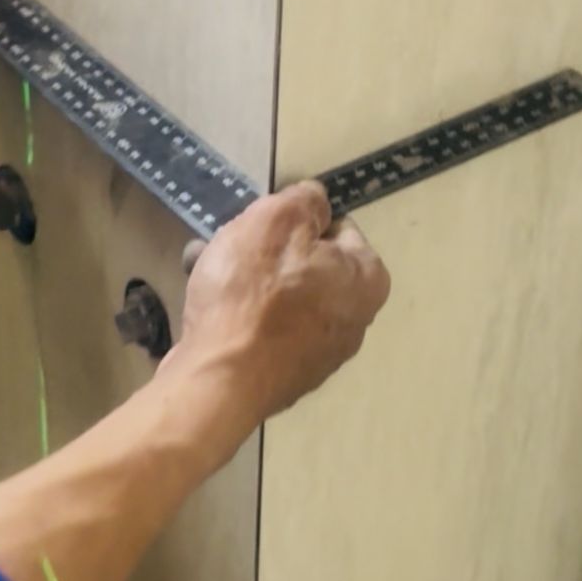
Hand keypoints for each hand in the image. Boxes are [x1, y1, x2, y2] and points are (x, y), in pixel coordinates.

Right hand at [160, 181, 389, 471]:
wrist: (219, 380)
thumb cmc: (252, 293)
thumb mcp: (277, 219)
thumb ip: (304, 200)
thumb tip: (314, 201)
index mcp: (367, 280)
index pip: (338, 229)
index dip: (296, 222)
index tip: (263, 228)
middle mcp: (357, 322)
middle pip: (309, 269)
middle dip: (272, 258)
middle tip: (234, 254)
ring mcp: (321, 358)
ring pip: (284, 302)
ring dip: (252, 289)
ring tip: (214, 284)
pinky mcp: (285, 380)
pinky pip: (265, 335)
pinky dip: (243, 322)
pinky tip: (214, 320)